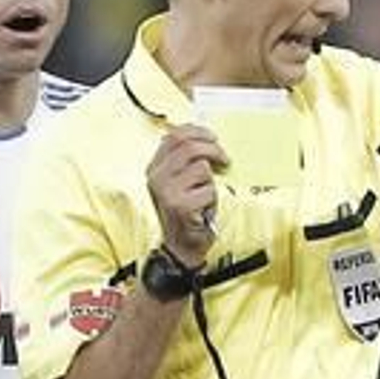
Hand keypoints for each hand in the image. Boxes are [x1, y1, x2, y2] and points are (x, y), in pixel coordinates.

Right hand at [147, 126, 227, 268]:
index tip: (213, 137)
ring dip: (211, 181)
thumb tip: (202, 136)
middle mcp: (156, 178)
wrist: (181, 246)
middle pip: (189, 147)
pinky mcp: (180, 206)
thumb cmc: (185, 214)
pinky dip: (213, 199)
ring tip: (205, 194)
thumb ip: (184, 160)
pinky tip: (204, 208)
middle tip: (224, 159)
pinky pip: (209, 190)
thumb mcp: (178, 182)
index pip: (175, 136)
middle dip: (213, 149)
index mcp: (154, 168)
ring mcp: (167, 192)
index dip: (198, 132)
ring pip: (202, 168)